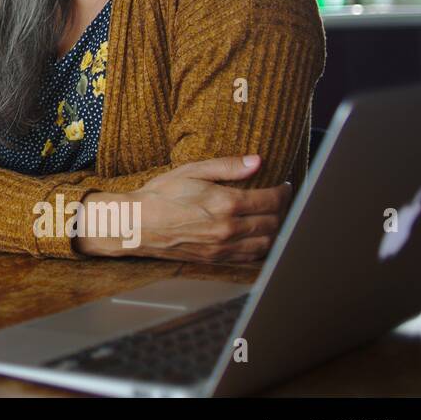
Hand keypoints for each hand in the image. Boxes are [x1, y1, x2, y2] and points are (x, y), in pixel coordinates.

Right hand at [76, 155, 292, 262]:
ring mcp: (223, 247)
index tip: (283, 185)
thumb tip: (256, 161)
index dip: (284, 192)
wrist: (136, 223)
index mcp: (225, 203)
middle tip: (281, 199)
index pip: (271, 200)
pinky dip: (263, 247)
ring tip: (274, 217)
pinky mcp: (216, 258)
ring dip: (277, 229)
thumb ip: (226, 166)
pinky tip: (260, 236)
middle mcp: (228, 228)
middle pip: (274, 222)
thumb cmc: (160, 195)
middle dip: (284, 209)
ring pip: (267, 242)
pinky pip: (251, 257)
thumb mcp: (191, 171)